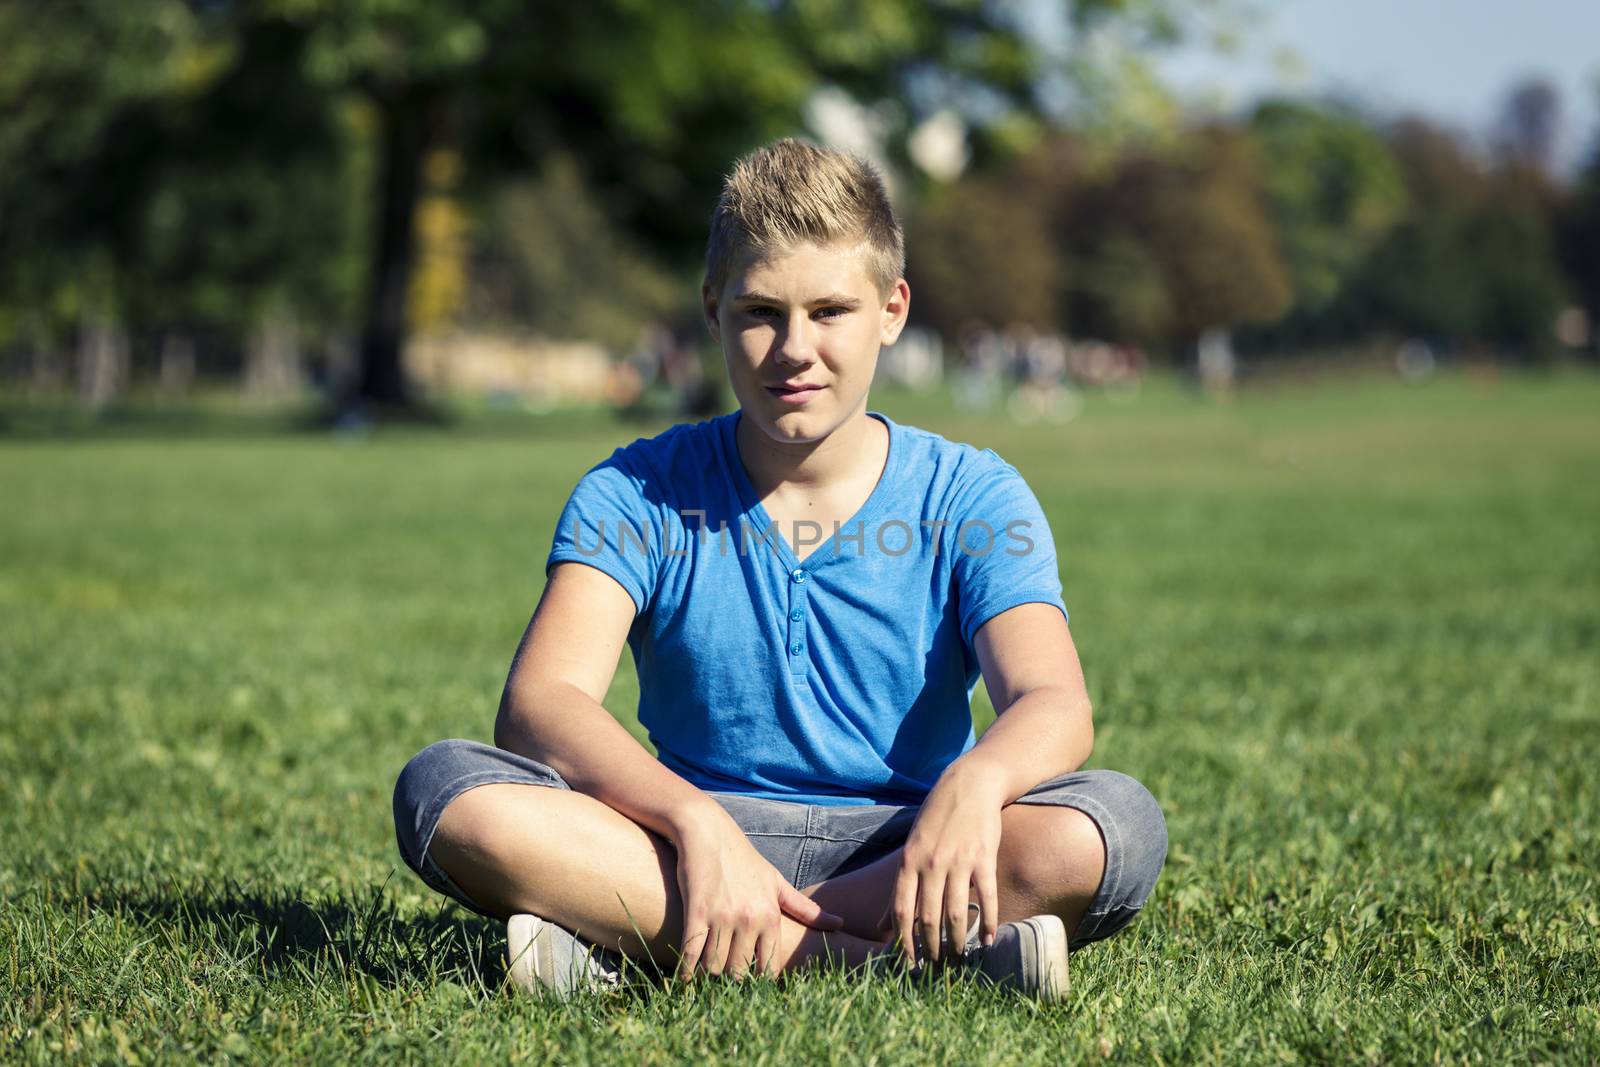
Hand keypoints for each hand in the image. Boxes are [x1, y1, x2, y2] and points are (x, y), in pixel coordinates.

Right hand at [673, 812, 843, 979]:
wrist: (708, 832)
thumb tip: (840, 924)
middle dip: (730, 977)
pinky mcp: (696, 912)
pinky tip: (685, 975)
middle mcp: (749, 918)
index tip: (748, 976)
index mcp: (770, 915)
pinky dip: (686, 969)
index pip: (767, 967)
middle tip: (723, 976)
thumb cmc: (744, 858)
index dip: (756, 978)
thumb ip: (805, 908)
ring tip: (705, 973)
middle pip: (738, 971)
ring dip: (707, 973)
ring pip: (714, 966)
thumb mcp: (777, 882)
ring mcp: (722, 916)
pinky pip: (691, 953)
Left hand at [888, 764, 1005, 965]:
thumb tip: (881, 923)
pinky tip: (988, 940)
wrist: (970, 784)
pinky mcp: (984, 858)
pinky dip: (989, 923)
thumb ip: (900, 884)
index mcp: (909, 860)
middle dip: (931, 948)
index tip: (908, 963)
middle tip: (936, 967)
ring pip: (956, 913)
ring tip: (960, 959)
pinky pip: (987, 898)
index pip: (901, 910)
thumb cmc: (936, 817)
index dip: (904, 941)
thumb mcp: (911, 846)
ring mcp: (959, 861)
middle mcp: (931, 863)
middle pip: (928, 917)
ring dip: (958, 942)